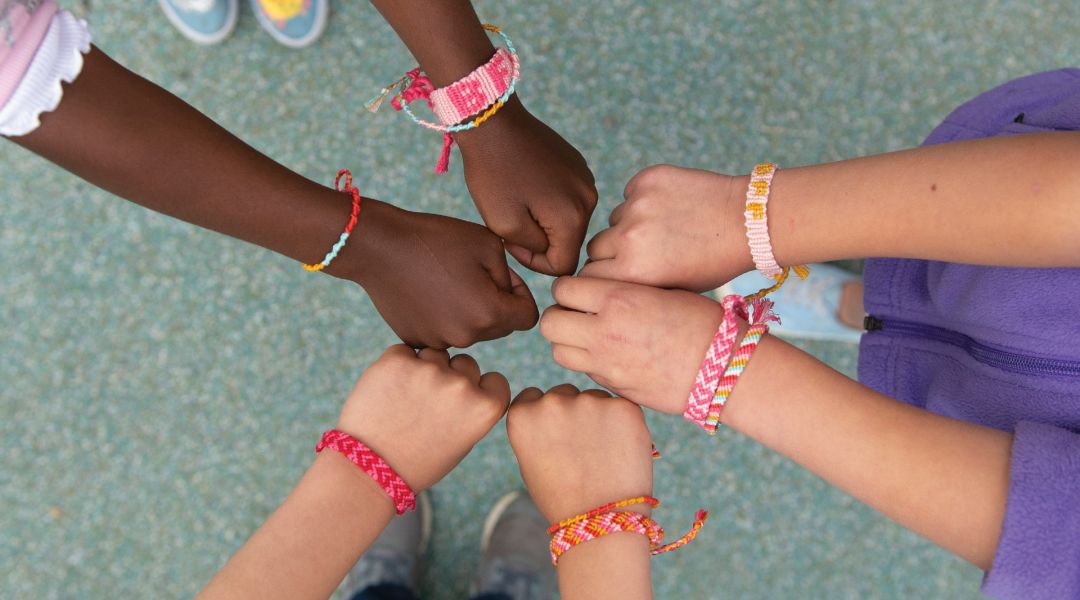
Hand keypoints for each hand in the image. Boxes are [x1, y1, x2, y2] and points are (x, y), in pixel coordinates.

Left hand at [336, 345, 510, 492]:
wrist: (370, 469)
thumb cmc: (418, 460)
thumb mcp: (463, 441)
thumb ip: (473, 407)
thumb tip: (470, 376)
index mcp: (484, 408)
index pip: (495, 380)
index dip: (479, 391)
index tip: (461, 407)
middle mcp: (461, 386)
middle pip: (466, 363)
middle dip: (452, 378)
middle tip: (427, 406)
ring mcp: (429, 371)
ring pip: (434, 355)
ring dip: (424, 369)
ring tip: (405, 401)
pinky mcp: (396, 361)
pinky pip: (404, 351)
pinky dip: (397, 367)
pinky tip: (389, 393)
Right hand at [343, 198, 538, 348]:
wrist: (378, 247)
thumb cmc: (436, 238)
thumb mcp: (489, 244)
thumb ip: (511, 276)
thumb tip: (509, 297)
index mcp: (489, 313)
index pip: (528, 317)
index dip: (520, 294)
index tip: (501, 275)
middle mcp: (466, 336)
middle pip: (501, 327)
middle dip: (496, 304)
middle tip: (473, 274)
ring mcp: (439, 341)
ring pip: (472, 331)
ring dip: (469, 312)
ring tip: (446, 281)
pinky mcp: (417, 340)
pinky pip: (444, 333)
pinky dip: (442, 317)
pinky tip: (427, 292)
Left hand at [457, 100, 597, 275]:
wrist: (494, 122)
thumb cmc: (493, 174)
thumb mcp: (504, 224)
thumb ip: (534, 249)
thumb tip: (548, 249)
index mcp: (573, 217)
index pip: (563, 265)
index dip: (535, 262)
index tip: (511, 242)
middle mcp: (589, 199)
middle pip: (569, 242)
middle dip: (540, 240)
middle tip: (510, 222)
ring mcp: (586, 179)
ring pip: (569, 221)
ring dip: (544, 220)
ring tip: (518, 202)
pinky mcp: (578, 165)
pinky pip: (568, 198)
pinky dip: (549, 200)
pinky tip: (526, 185)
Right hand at [506, 385, 652, 522]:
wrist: (602, 521)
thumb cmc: (563, 499)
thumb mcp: (530, 463)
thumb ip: (537, 428)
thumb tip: (550, 406)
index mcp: (523, 416)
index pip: (533, 397)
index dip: (546, 418)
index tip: (555, 437)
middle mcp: (552, 403)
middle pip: (563, 394)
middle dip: (572, 414)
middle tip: (582, 449)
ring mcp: (589, 401)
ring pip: (593, 399)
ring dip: (598, 416)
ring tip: (602, 455)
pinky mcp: (622, 407)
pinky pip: (620, 406)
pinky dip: (622, 423)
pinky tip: (620, 451)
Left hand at [540, 277, 739, 414]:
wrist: (725, 367)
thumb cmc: (702, 321)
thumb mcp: (662, 291)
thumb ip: (623, 291)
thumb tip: (596, 292)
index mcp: (618, 298)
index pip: (563, 288)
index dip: (568, 289)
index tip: (580, 292)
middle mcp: (605, 330)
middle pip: (550, 322)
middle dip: (559, 315)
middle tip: (576, 315)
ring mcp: (607, 363)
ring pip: (558, 351)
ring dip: (568, 342)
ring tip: (589, 337)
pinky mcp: (615, 387)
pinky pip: (584, 372)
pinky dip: (588, 363)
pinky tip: (611, 357)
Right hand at [580, 165, 750, 291]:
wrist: (748, 222)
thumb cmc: (713, 263)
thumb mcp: (672, 290)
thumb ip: (634, 285)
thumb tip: (601, 280)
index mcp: (633, 273)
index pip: (589, 276)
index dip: (602, 276)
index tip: (616, 274)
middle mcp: (628, 239)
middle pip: (596, 247)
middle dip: (612, 252)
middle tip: (641, 251)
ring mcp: (637, 207)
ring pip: (615, 219)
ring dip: (630, 224)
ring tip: (665, 228)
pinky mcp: (647, 180)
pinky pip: (631, 193)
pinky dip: (644, 200)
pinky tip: (672, 207)